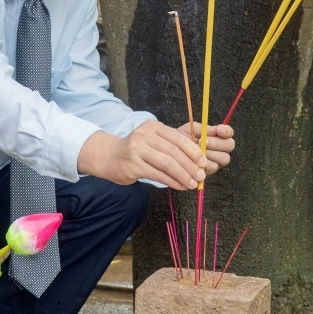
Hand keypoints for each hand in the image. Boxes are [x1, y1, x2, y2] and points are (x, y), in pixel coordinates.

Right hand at [77, 120, 207, 190]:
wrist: (109, 157)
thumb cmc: (136, 150)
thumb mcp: (153, 140)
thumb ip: (171, 146)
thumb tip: (198, 159)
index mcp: (154, 127)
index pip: (178, 138)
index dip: (193, 150)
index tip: (203, 161)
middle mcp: (145, 136)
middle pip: (174, 152)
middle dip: (190, 165)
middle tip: (201, 176)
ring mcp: (137, 151)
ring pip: (167, 164)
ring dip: (183, 175)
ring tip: (193, 183)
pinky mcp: (133, 166)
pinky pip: (158, 175)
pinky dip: (172, 182)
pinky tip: (180, 186)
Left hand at [176, 122, 233, 175]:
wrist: (173, 150)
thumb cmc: (183, 138)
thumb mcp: (191, 129)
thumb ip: (203, 128)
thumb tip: (215, 129)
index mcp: (218, 136)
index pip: (229, 132)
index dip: (226, 131)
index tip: (218, 130)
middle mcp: (221, 148)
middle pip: (230, 145)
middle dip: (217, 143)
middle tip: (204, 141)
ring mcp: (218, 160)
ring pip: (224, 158)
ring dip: (211, 153)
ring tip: (198, 150)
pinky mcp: (212, 170)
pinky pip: (213, 167)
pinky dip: (205, 163)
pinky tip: (196, 159)